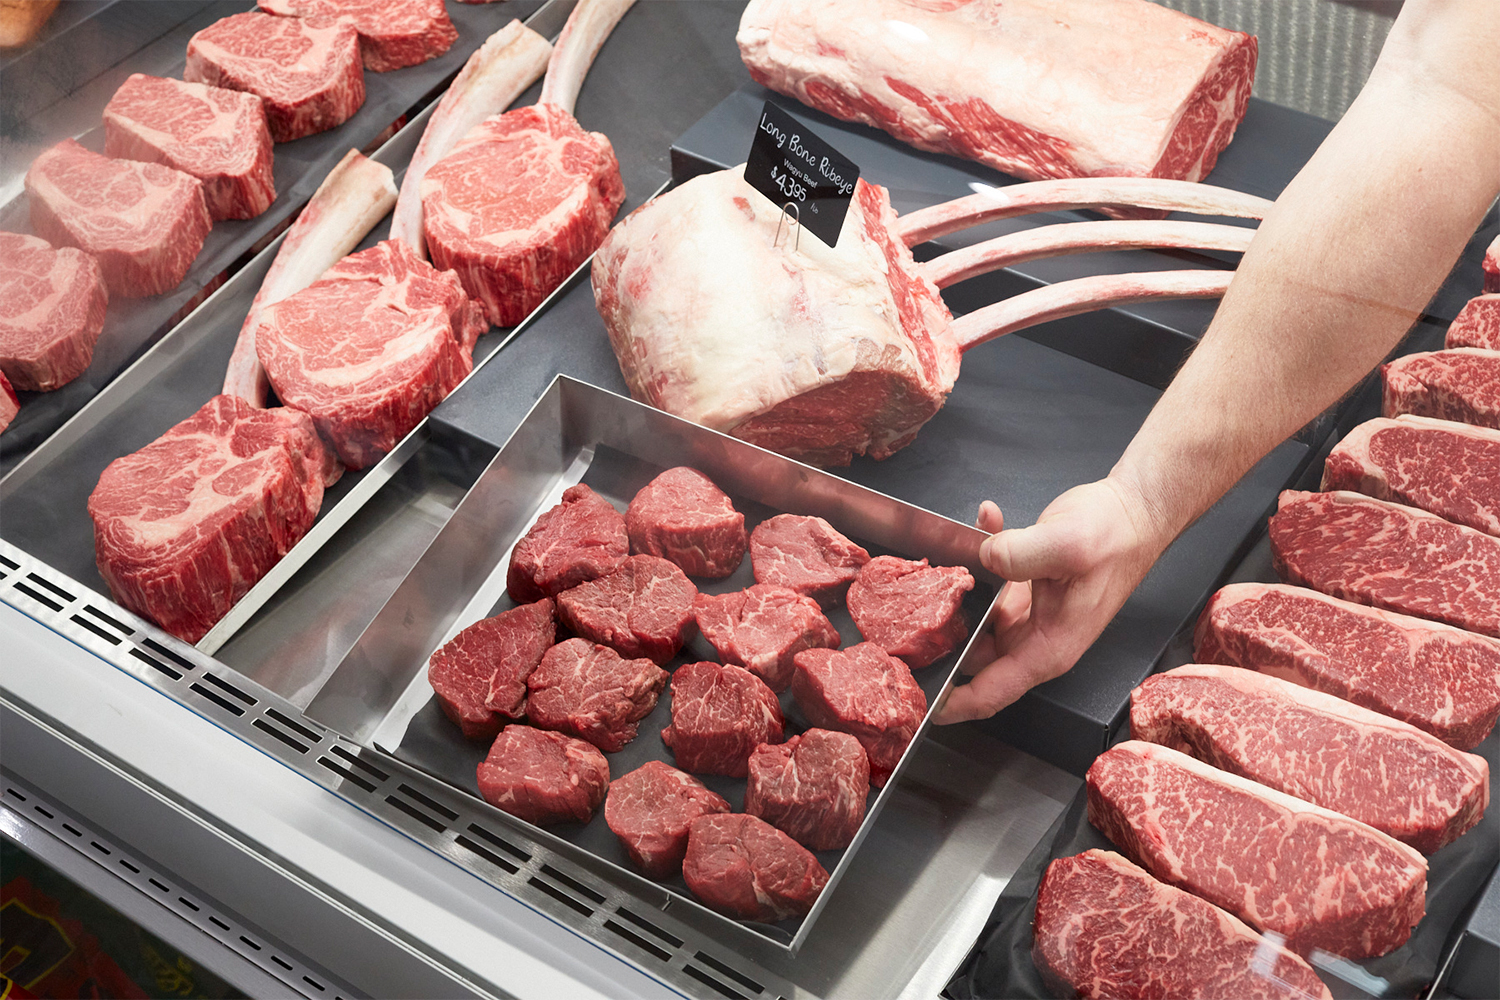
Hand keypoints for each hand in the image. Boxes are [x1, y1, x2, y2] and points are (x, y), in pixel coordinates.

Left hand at [934, 477, 1166, 723]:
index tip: (921, 704)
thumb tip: (984, 559)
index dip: (954, 703)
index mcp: (1048, 648)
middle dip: (943, 635)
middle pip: (974, 656)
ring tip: (953, 554)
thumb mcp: (1065, 545)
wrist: (1133, 509)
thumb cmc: (1115, 537)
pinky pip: (990, 582)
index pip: (993, 692)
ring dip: (962, 588)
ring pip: (976, 618)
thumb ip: (1018, 555)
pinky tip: (987, 519)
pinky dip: (982, 552)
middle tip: (915, 608)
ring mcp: (1029, 615)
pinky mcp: (1024, 589)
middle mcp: (1037, 639)